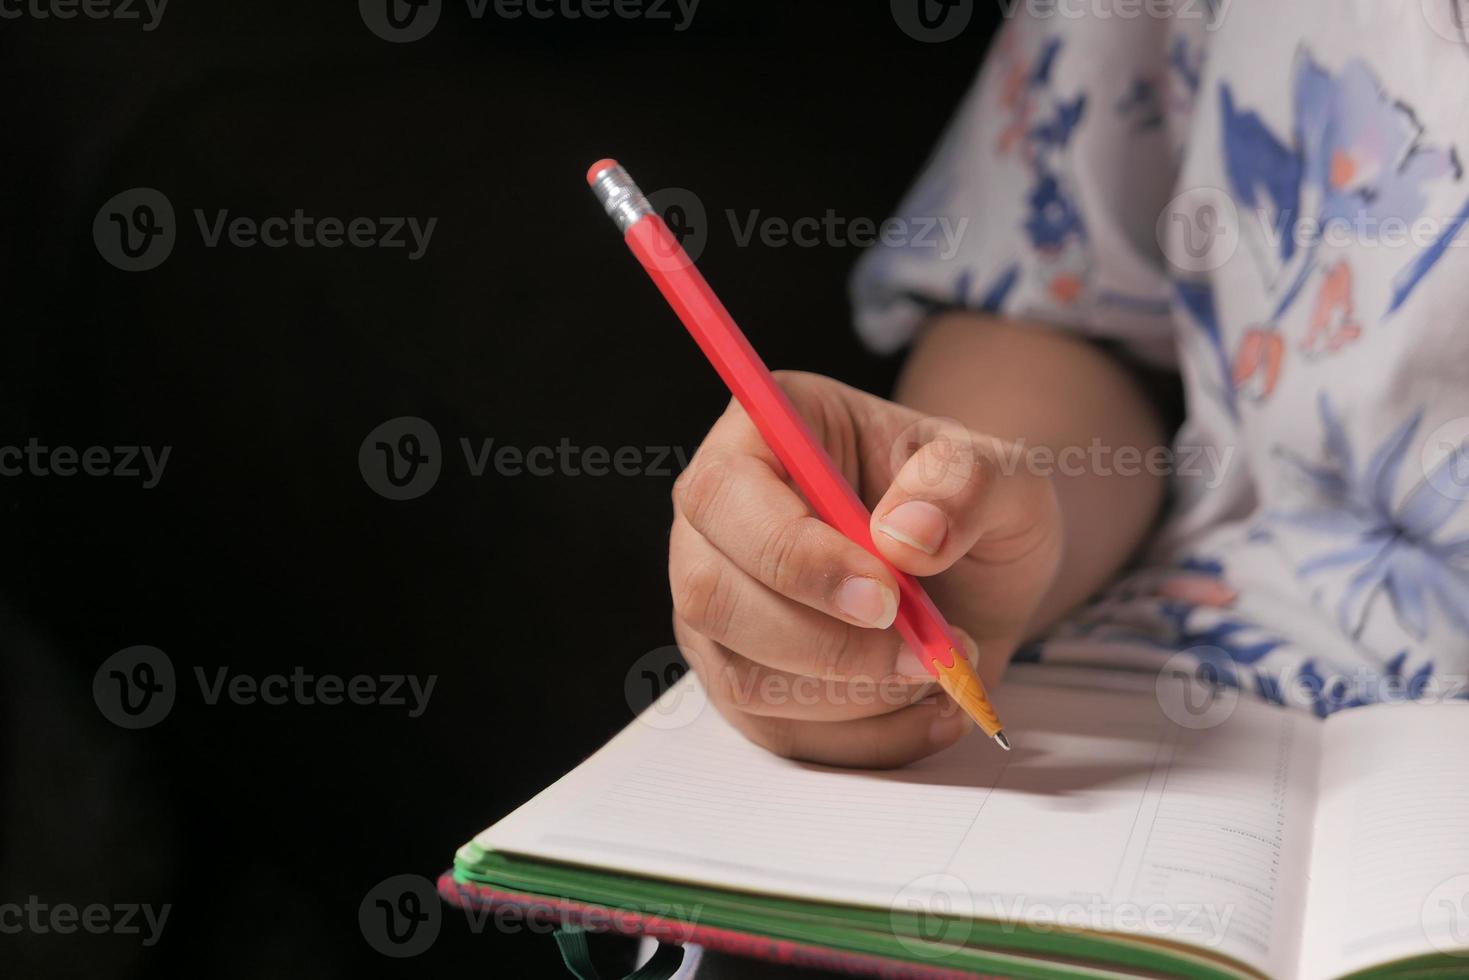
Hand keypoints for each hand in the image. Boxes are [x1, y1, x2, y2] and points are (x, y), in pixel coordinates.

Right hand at [669, 371, 1061, 767]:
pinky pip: (780, 734)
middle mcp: (718, 522)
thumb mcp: (1000, 471)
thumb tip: (908, 533)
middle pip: (711, 597)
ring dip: (852, 696)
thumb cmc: (966, 503)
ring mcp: (722, 605)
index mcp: (760, 436)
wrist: (978, 567)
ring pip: (742, 677)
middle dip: (823, 645)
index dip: (794, 556)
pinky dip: (865, 739)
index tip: (885, 597)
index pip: (725, 496)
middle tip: (921, 652)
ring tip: (937, 670)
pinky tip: (929, 710)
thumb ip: (964, 483)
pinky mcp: (744, 677)